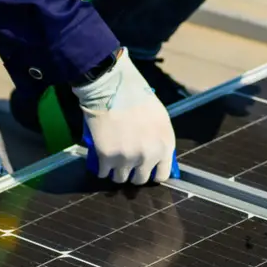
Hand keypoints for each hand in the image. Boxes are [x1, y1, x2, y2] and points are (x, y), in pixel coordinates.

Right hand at [73, 50, 175, 184]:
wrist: (112, 87)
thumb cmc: (137, 97)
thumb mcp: (159, 118)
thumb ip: (160, 140)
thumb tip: (156, 156)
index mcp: (165, 145)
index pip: (162, 175)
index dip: (152, 173)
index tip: (144, 169)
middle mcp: (148, 156)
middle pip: (140, 179)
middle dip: (133, 173)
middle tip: (126, 163)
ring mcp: (127, 159)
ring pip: (120, 179)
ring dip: (116, 172)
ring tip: (112, 161)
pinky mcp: (107, 158)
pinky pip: (103, 173)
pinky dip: (101, 168)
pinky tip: (101, 160)